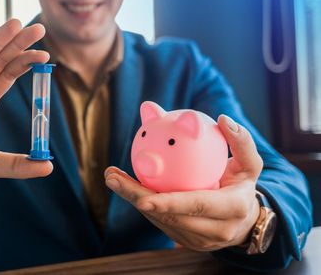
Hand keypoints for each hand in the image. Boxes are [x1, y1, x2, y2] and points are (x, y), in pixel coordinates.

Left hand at [105, 115, 262, 250]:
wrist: (245, 221)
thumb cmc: (242, 185)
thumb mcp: (250, 164)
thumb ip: (240, 141)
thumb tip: (223, 118)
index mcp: (232, 210)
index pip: (197, 205)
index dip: (169, 202)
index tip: (142, 195)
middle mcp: (215, 230)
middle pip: (169, 216)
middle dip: (136, 198)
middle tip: (112, 177)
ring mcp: (198, 240)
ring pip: (159, 220)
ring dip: (132, 198)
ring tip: (111, 177)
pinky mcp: (185, 242)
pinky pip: (159, 221)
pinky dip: (141, 202)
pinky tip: (123, 184)